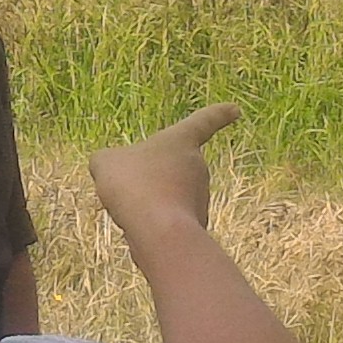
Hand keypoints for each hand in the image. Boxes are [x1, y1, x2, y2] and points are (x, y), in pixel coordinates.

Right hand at [89, 105, 238, 241]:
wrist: (157, 232)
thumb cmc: (134, 185)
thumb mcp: (106, 162)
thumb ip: (110, 161)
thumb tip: (111, 169)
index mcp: (182, 142)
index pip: (203, 122)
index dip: (218, 114)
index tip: (235, 110)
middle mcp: (197, 167)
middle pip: (170, 167)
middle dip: (149, 177)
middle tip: (126, 187)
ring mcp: (199, 197)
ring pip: (165, 196)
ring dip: (147, 203)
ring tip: (131, 210)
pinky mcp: (194, 226)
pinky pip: (166, 221)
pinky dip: (151, 224)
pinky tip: (140, 230)